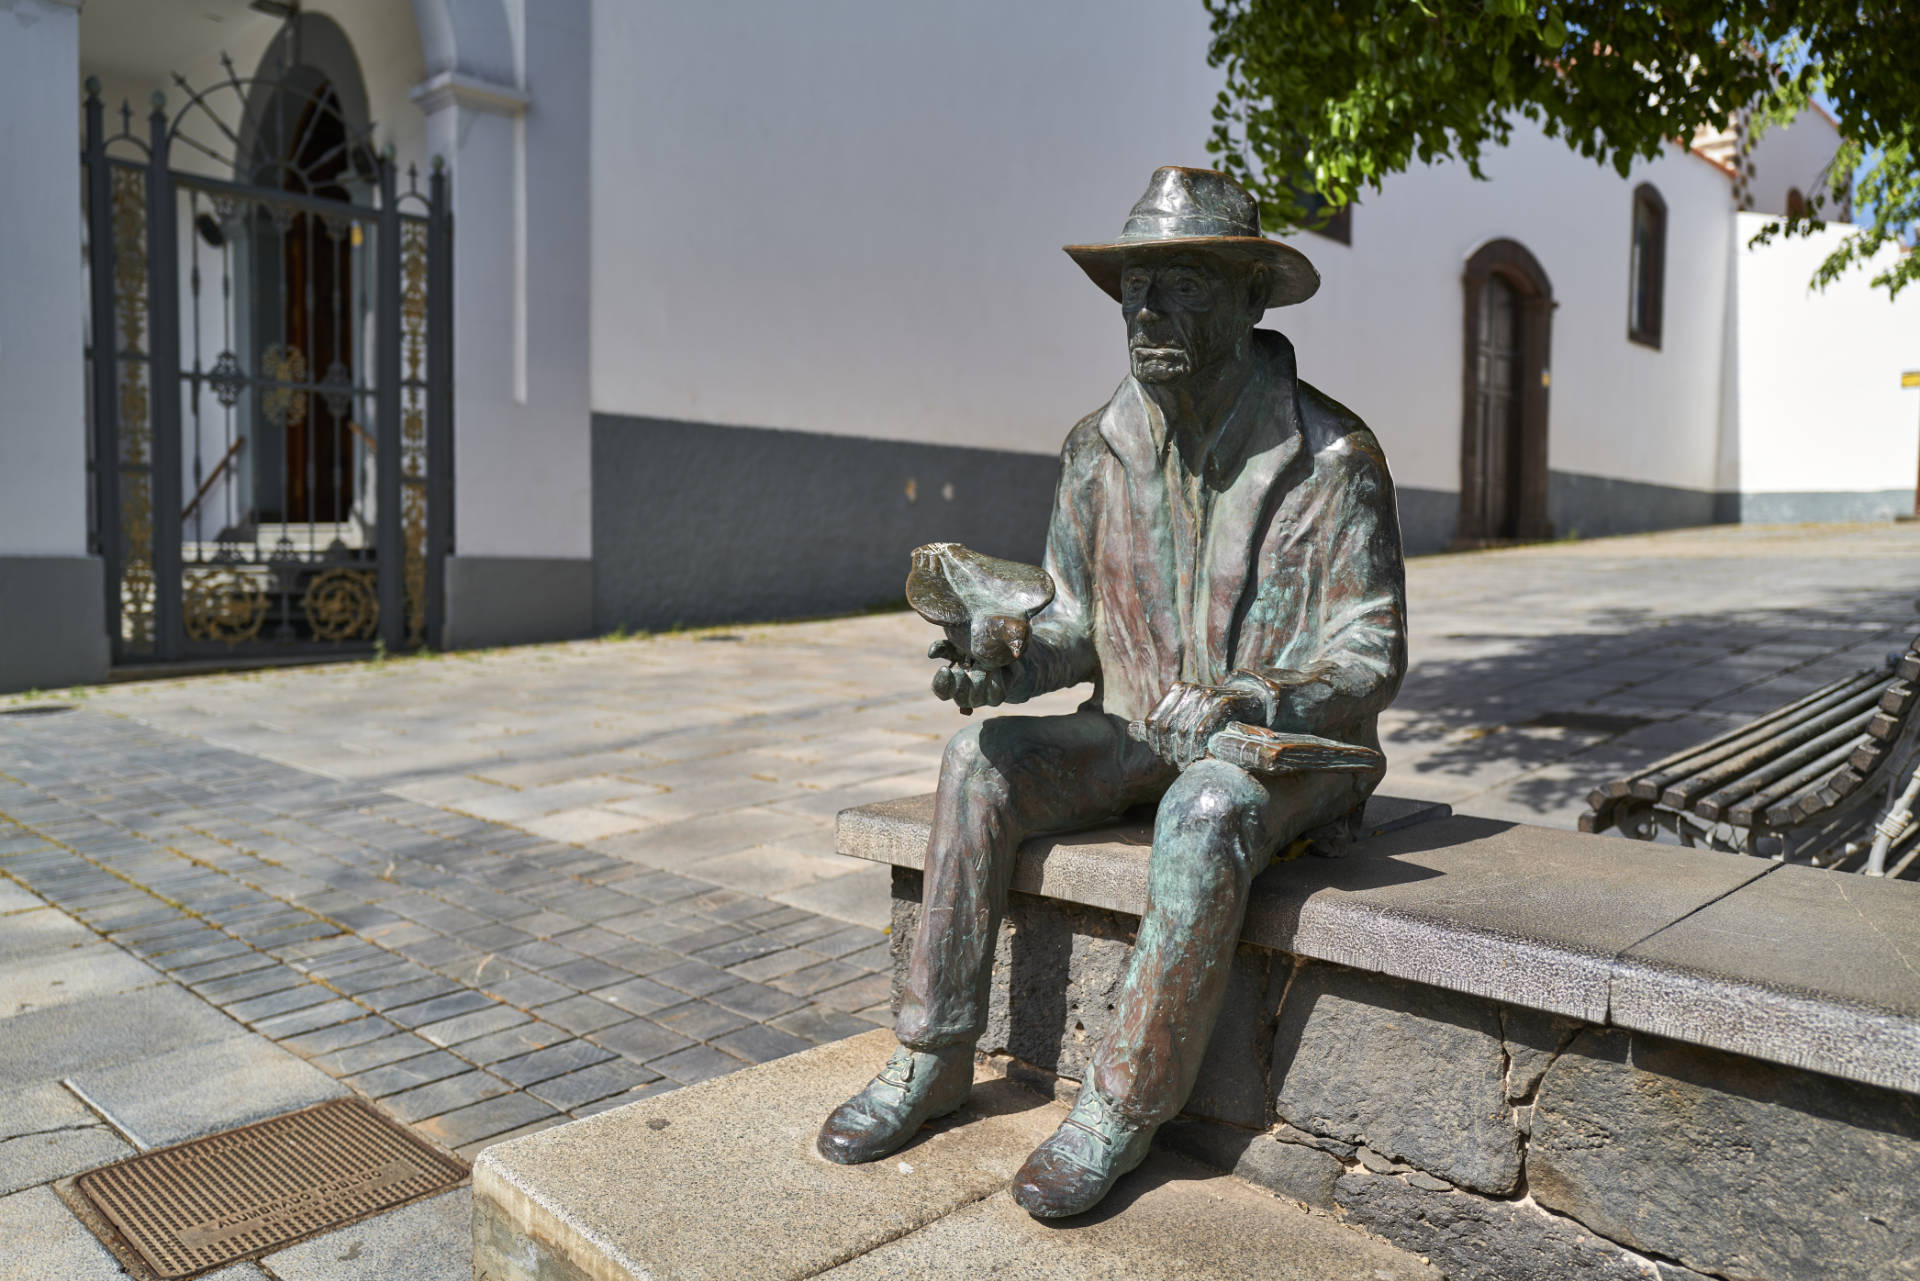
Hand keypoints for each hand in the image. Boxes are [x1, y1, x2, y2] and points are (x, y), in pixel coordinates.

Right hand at [928, 638, 1019, 712]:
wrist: (1003, 657)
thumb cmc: (975, 652)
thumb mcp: (958, 646)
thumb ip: (943, 648)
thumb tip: (931, 653)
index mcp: (953, 686)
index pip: (941, 692)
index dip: (941, 683)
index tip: (945, 668)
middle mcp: (966, 697)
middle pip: (960, 699)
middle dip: (961, 683)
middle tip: (964, 669)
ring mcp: (982, 700)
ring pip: (977, 696)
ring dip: (978, 678)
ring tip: (980, 664)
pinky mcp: (997, 697)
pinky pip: (994, 691)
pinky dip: (994, 677)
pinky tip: (995, 667)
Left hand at [1141, 681, 1264, 767]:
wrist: (1252, 702)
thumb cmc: (1216, 713)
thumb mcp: (1188, 715)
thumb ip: (1162, 722)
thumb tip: (1131, 731)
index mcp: (1177, 690)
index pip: (1154, 722)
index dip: (1155, 744)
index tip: (1165, 757)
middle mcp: (1190, 690)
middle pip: (1167, 729)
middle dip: (1170, 751)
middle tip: (1179, 764)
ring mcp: (1207, 694)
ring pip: (1184, 731)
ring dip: (1184, 753)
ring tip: (1189, 763)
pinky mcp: (1225, 703)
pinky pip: (1203, 729)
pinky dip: (1199, 747)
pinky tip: (1201, 757)